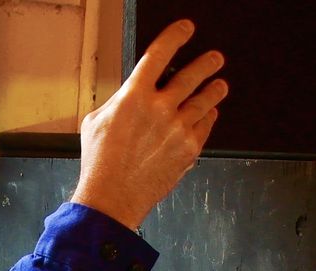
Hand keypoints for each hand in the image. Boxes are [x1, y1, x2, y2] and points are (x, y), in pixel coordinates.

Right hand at [70, 20, 227, 229]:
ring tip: (220, 84)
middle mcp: (160, 108)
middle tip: (214, 58)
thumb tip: (129, 98)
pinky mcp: (189, 148)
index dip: (175, 36)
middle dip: (207, 63)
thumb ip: (118, 104)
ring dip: (214, 89)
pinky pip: (206, 126)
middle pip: (192, 75)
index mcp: (134, 96)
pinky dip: (209, 117)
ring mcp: (178, 128)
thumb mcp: (95, 122)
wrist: (112, 196)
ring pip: (206, 100)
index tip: (185, 29)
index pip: (160, 54)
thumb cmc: (99, 163)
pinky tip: (210, 114)